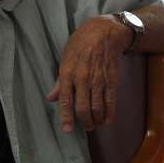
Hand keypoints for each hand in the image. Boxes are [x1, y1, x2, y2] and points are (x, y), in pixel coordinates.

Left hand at [48, 15, 132, 131]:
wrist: (105, 32)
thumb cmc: (81, 43)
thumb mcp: (66, 58)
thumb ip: (60, 81)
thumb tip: (51, 98)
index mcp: (68, 72)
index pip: (66, 100)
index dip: (66, 117)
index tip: (67, 130)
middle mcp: (83, 78)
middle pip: (83, 108)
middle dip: (84, 122)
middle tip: (86, 127)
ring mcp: (99, 80)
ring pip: (98, 108)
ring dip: (96, 120)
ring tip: (95, 124)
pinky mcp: (112, 80)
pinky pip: (111, 101)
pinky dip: (109, 113)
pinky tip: (107, 119)